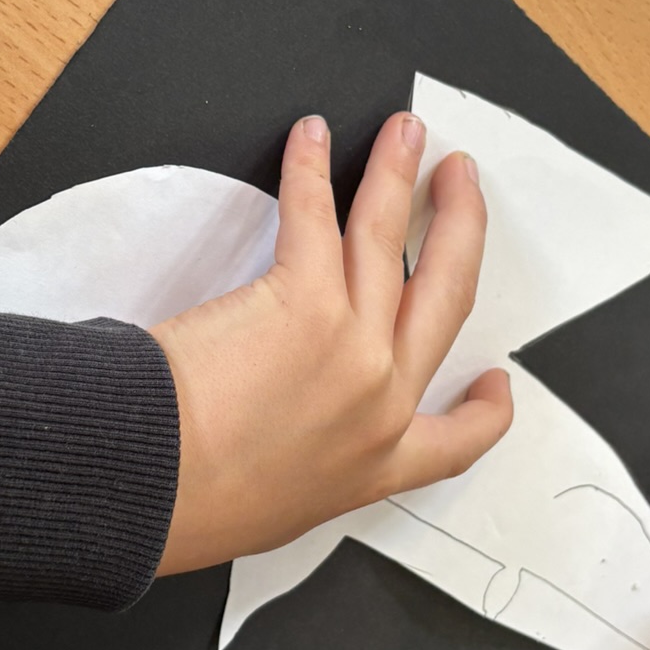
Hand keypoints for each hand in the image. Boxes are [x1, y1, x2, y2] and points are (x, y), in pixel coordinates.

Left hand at [152, 111, 512, 574]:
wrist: (154, 486)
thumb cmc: (190, 510)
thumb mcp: (273, 515)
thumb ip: (304, 477)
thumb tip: (284, 452)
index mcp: (375, 468)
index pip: (455, 443)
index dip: (485, 410)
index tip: (495, 384)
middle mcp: (379, 400)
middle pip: (446, 297)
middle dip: (462, 230)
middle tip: (462, 185)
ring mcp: (351, 344)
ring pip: (390, 240)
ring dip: (401, 176)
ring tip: (407, 133)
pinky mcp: (303, 299)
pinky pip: (315, 214)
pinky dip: (313, 168)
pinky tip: (311, 137)